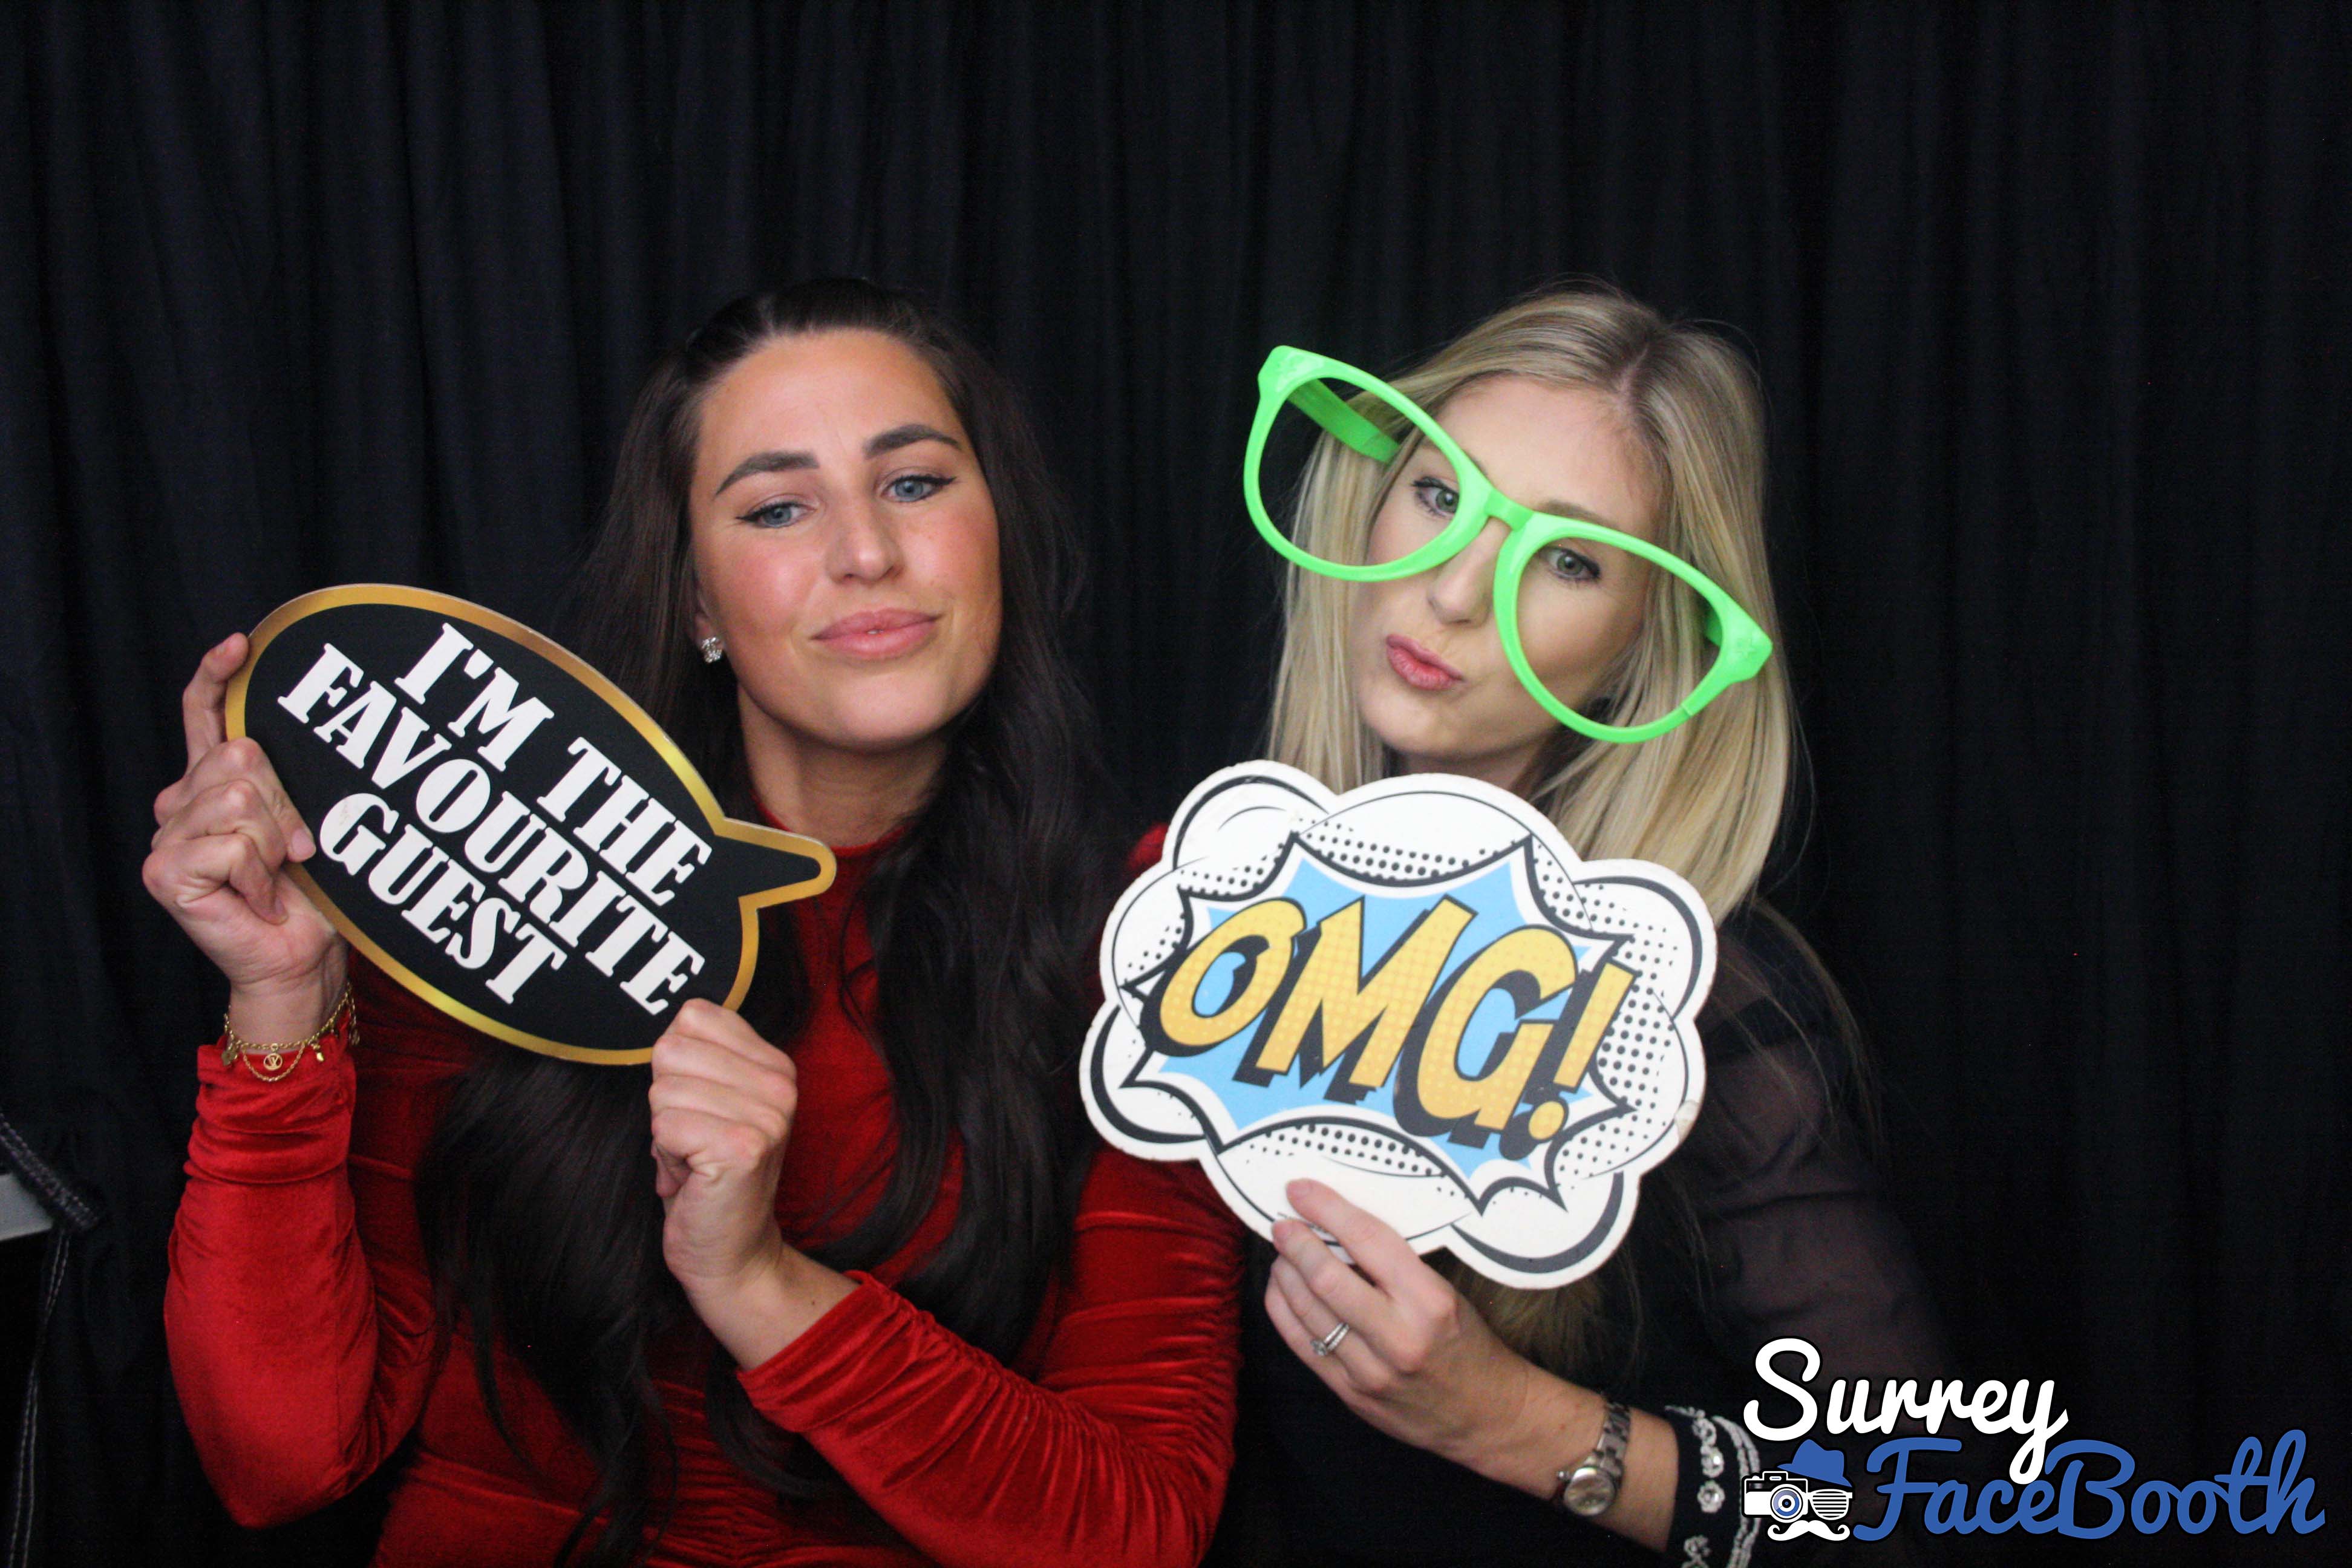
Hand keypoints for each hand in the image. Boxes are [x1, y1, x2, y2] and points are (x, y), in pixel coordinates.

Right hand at [144, 633, 346, 1034]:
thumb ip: (292, 779)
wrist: (299, 955)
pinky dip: (259, 873)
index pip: (204, 713)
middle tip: (297, 849)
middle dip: (286, 801)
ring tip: (277, 874)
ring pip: (239, 798)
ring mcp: (168, 834)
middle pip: (241, 755)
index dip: (218, 676)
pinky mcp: (164, 870)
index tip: (242, 644)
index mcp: (214, 780)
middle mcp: (182, 800)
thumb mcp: (310, 820)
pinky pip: (231, 845)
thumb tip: (302, 736)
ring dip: (276, 841)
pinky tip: (257, 896)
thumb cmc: (312, 891)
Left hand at [649, 1000, 798, 1300]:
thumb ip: (697, 1058)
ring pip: (664, 1091)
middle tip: (693, 1139)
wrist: (730, 1251)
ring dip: (665, 1132)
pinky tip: (694, 1178)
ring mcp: (768, 1116)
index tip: (699, 1105)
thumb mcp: (710, 1102)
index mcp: (774, 1064)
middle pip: (671, 1050)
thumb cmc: (706, 1174)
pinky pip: (665, 1126)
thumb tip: (664, 1031)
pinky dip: (666, 1158)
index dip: (677, 1064)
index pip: (693, 1015)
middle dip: (666, 1099)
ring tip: (695, 1160)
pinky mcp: (745, 1148)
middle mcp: (780, 1084)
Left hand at [1268, 1179, 1678, 1548]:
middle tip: (1283, 1224)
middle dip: (1296, 1243)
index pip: (1367, 1240)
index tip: (1301, 1190)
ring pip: (1307, 1311)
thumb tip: (1338, 1227)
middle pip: (1328, 1278)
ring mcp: (1371, 1371)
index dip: (1327, 1208)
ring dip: (1285, 1274)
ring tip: (1282, 1254)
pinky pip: (1302, 1346)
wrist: (1488, 1416)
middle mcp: (1399, 1336)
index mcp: (1430, 1301)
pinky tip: (1281, 1290)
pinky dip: (1284, 1311)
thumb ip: (1395, 1266)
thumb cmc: (1469, 1344)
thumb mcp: (1446, 1293)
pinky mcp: (1351, 1395)